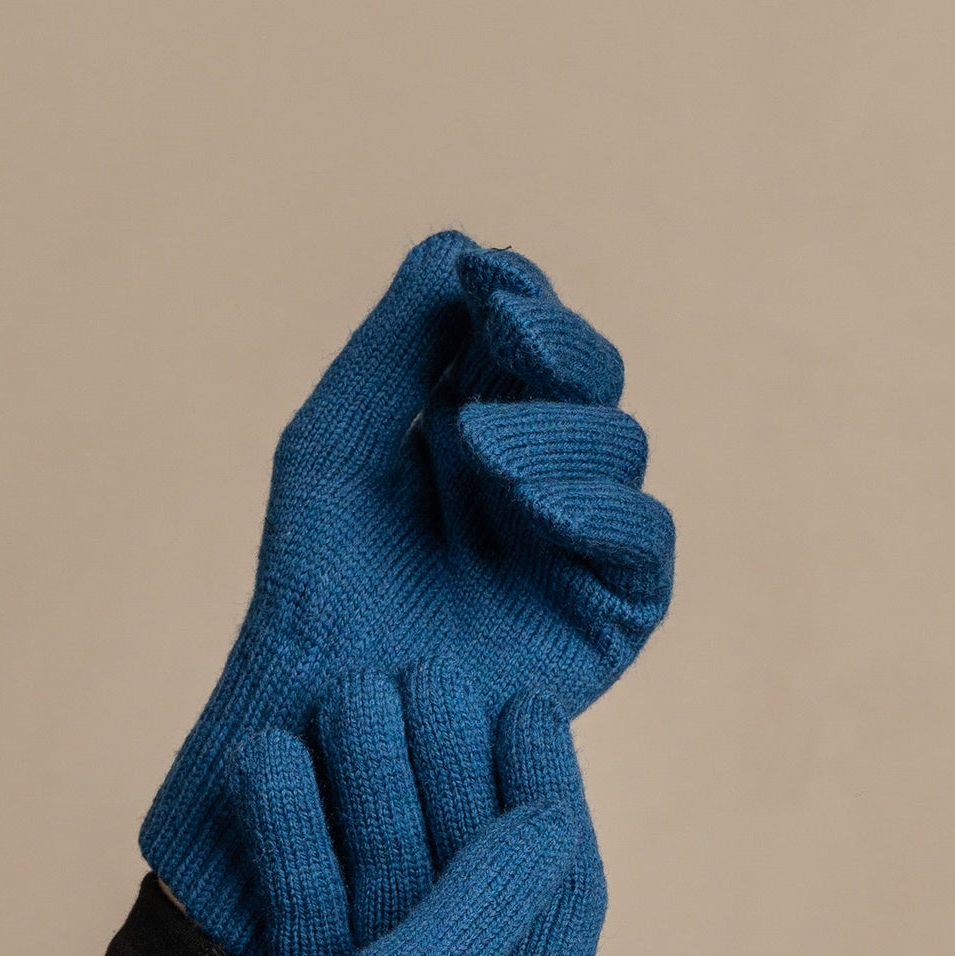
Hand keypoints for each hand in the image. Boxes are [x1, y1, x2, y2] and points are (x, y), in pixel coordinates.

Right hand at [0, 660, 605, 955]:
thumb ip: (482, 902)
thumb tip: (550, 820)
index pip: (556, 887)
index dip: (548, 791)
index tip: (526, 706)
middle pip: (467, 867)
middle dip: (445, 769)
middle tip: (427, 677)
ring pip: (386, 872)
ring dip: (365, 786)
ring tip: (347, 692)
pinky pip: (316, 901)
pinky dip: (294, 835)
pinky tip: (269, 760)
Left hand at [139, 233, 669, 955]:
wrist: (320, 710)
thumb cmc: (312, 584)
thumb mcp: (334, 450)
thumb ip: (390, 353)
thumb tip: (458, 245)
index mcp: (472, 426)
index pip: (524, 337)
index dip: (518, 301)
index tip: (483, 280)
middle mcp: (537, 476)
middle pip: (588, 377)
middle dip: (553, 346)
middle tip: (505, 332)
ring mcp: (578, 542)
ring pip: (620, 446)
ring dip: (558, 430)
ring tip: (478, 449)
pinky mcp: (611, 610)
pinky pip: (642, 539)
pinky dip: (600, 507)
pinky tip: (534, 502)